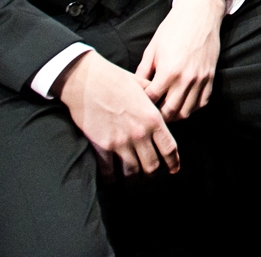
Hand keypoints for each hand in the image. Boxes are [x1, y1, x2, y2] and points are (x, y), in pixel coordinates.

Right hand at [57, 51, 179, 177]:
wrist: (87, 80)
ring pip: (132, 172)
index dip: (173, 163)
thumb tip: (160, 104)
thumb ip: (154, 99)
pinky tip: (112, 179)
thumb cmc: (115, 79)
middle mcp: (140, 133)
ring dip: (133, 179)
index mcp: (153, 118)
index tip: (173, 170)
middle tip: (149, 174)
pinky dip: (111, 179)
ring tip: (132, 179)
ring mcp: (120, 142)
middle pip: (152, 165)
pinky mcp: (102, 146)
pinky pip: (109, 171)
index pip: (169, 148)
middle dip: (152, 173)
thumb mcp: (142, 86)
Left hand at [135, 0, 228, 122]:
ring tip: (166, 111)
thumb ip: (143, 71)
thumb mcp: (152, 48)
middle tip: (151, 113)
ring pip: (187, 112)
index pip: (151, 100)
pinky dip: (192, 107)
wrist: (199, 14)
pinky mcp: (211, 77)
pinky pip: (202, 102)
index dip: (143, 104)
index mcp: (168, 71)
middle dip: (158, 115)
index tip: (138, 104)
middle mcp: (186, 79)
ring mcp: (200, 79)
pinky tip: (184, 103)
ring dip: (175, 115)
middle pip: (169, 112)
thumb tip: (135, 88)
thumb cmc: (173, 28)